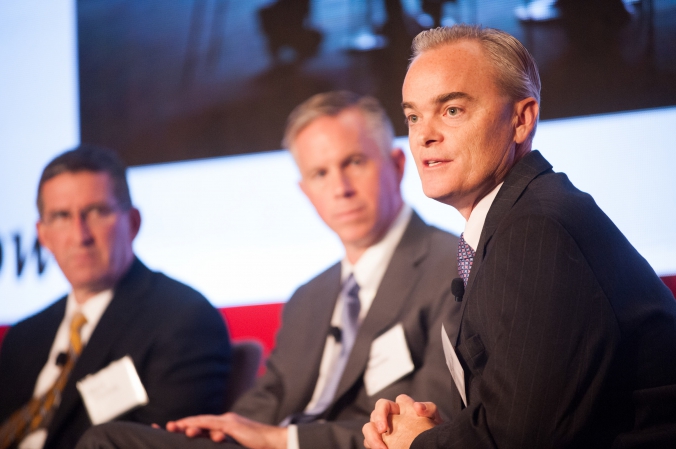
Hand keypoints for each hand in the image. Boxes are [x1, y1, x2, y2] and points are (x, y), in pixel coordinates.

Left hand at [165, 412, 287, 448]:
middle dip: (184, 423)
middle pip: (201, 421)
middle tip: (168, 426)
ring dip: (188, 424)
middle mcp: (226, 420)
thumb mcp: (236, 445)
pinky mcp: (232, 425)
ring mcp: (229, 421)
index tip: (175, 429)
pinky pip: (212, 424)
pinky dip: (199, 424)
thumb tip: (216, 443)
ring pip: (204, 421)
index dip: (190, 426)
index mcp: (227, 425)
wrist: (273, 442)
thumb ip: (224, 443)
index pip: (205, 424)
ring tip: (174, 427)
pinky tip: (189, 427)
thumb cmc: (257, 447)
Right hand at [363, 395, 441, 448]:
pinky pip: (370, 442)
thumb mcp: (434, 419)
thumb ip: (429, 409)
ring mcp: (384, 431)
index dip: (382, 412)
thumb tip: (417, 406)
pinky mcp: (382, 442)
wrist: (432, 444)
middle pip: (374, 414)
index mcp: (399, 408)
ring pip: (369, 428)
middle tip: (381, 434)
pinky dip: (373, 446)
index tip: (384, 428)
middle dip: (375, 426)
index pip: (385, 404)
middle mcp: (389, 417)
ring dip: (371, 438)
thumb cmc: (433, 431)